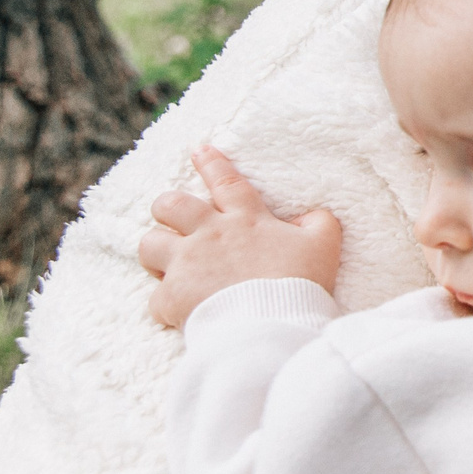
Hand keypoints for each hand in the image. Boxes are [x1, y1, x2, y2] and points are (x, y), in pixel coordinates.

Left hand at [136, 147, 341, 327]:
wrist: (273, 323)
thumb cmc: (300, 282)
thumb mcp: (324, 244)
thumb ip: (319, 222)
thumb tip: (311, 215)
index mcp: (245, 219)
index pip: (225, 181)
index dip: (211, 162)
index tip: (199, 150)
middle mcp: (209, 235)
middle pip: (170, 205)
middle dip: (166, 207)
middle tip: (172, 218)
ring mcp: (186, 265)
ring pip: (148, 244)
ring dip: (156, 252)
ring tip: (165, 264)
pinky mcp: (171, 298)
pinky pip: (155, 298)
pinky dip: (166, 304)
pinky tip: (178, 310)